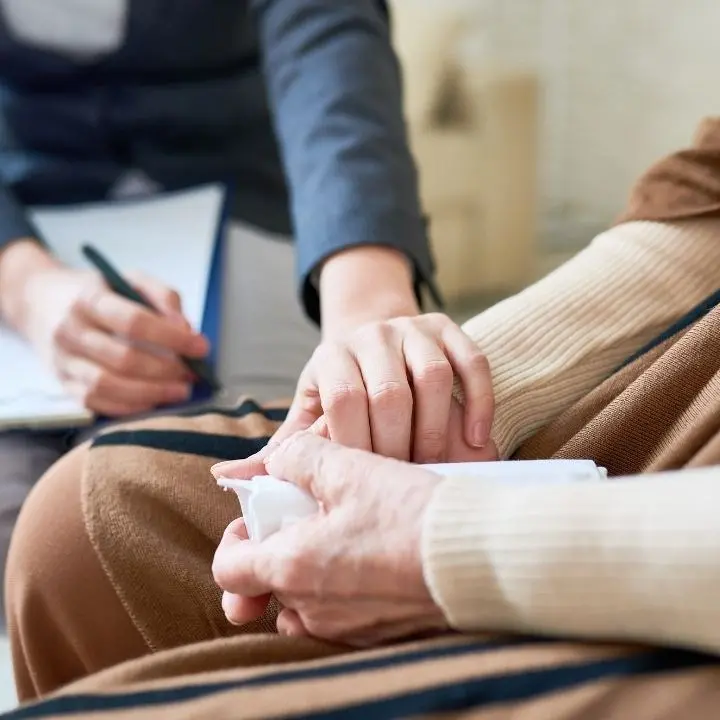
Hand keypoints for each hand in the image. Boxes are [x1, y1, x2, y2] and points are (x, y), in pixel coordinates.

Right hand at [20, 262, 208, 415]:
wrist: (41, 302)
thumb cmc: (97, 291)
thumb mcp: (130, 279)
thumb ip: (163, 297)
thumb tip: (186, 329)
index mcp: (89, 299)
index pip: (134, 322)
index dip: (172, 338)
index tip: (201, 347)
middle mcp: (70, 331)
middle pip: (123, 358)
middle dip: (166, 370)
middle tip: (192, 374)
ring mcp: (63, 360)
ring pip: (108, 386)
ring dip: (151, 393)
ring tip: (179, 391)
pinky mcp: (62, 384)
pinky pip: (96, 404)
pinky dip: (130, 407)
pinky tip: (154, 401)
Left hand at [212, 433, 449, 646]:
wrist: (480, 558)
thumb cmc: (411, 514)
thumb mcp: (350, 468)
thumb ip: (299, 457)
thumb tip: (278, 460)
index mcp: (293, 568)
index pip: (229, 569)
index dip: (236, 538)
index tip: (261, 517)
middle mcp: (314, 609)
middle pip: (272, 582)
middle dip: (283, 548)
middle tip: (312, 516)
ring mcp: (348, 629)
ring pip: (308, 601)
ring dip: (315, 570)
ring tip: (346, 533)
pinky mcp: (382, 635)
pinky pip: (345, 615)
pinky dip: (347, 587)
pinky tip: (376, 556)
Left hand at [255, 313, 493, 467]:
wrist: (375, 342)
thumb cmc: (341, 394)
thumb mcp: (310, 415)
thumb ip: (279, 449)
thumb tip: (226, 476)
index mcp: (330, 356)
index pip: (343, 400)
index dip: (355, 446)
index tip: (363, 486)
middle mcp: (371, 335)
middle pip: (390, 392)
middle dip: (397, 446)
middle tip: (402, 485)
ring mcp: (413, 329)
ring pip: (433, 377)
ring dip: (437, 430)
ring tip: (434, 468)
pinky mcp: (449, 328)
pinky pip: (472, 361)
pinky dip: (479, 402)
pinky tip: (477, 440)